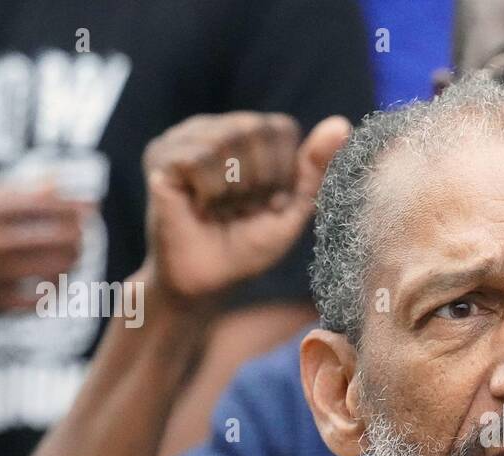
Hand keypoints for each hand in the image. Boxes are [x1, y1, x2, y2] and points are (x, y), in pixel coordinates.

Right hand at [0, 181, 86, 315]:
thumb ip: (15, 192)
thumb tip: (60, 183)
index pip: (42, 205)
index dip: (74, 206)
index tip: (92, 208)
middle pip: (59, 238)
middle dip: (79, 235)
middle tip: (81, 235)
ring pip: (59, 269)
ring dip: (73, 261)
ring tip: (72, 255)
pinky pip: (44, 298)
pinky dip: (55, 288)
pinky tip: (54, 279)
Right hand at [141, 111, 348, 301]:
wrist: (206, 283)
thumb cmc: (248, 247)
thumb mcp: (292, 209)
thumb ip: (315, 168)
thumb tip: (342, 124)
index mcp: (247, 134)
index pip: (281, 128)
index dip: (282, 172)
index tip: (268, 203)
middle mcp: (214, 127)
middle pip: (255, 129)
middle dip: (260, 180)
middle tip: (241, 209)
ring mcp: (184, 138)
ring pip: (226, 141)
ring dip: (234, 190)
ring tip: (220, 210)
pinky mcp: (160, 156)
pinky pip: (198, 159)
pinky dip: (210, 193)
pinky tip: (198, 208)